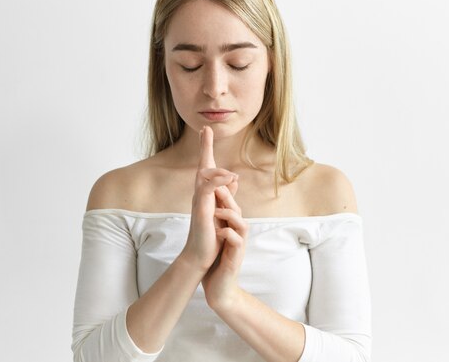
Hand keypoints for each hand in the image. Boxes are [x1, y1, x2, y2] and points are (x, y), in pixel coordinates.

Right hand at [180, 126, 238, 272]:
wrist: (202, 256)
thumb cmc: (212, 235)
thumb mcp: (224, 210)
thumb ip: (226, 194)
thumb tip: (233, 178)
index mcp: (206, 193)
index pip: (207, 167)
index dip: (206, 148)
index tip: (206, 130)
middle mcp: (200, 194)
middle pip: (202, 165)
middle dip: (204, 147)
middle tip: (206, 129)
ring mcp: (199, 200)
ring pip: (204, 175)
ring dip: (216, 166)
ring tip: (229, 165)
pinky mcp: (201, 209)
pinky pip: (208, 188)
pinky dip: (218, 180)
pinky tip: (230, 176)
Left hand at [201, 168, 247, 313]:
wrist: (218, 287)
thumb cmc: (216, 259)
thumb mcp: (213, 232)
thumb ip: (214, 213)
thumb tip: (209, 194)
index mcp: (228, 222)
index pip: (228, 197)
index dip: (223, 180)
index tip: (215, 162)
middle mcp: (236, 229)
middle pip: (235, 206)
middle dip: (227, 192)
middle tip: (215, 184)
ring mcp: (238, 242)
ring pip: (240, 221)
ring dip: (228, 213)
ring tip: (215, 210)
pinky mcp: (236, 256)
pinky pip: (237, 240)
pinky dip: (228, 234)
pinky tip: (219, 232)